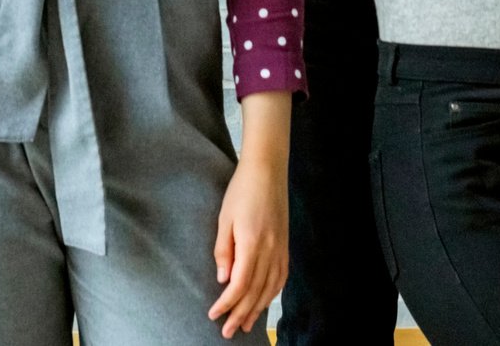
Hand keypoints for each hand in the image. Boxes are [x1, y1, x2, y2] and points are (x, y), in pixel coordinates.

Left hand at [208, 152, 287, 336]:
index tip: (214, 315)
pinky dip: (272, 294)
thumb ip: (224, 251)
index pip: (240, 285)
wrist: (268, 170)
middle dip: (241, 314)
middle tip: (228, 332)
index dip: (227, 304)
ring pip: (270, 288)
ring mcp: (281, 249)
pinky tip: (264, 301)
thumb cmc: (241, 191)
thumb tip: (223, 280)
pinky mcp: (286, 245)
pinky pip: (281, 277)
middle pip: (256, 292)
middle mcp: (271, 251)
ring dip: (258, 309)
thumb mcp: (224, 219)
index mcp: (253, 244)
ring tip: (246, 325)